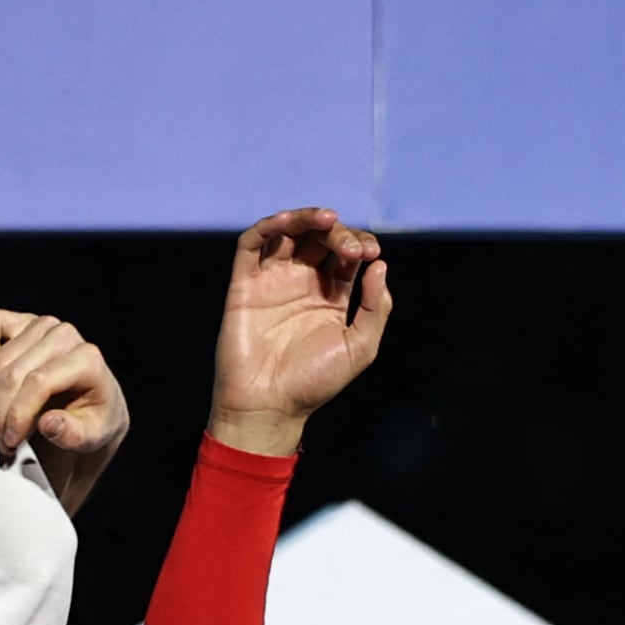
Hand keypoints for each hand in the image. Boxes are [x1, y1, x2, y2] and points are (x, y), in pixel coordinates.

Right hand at [0, 308, 130, 516]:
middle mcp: (64, 335)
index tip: (10, 442)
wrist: (90, 406)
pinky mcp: (21, 320)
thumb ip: (74, 435)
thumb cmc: (92, 420)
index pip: (39, 383)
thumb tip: (48, 423)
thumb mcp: (92, 437)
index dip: (18, 415)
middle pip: (13, 374)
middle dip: (0, 413)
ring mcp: (41, 325)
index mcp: (88, 358)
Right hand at [209, 209, 392, 452]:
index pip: (346, 254)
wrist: (270, 405)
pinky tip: (286, 221)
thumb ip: (376, 307)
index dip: (360, 245)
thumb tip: (380, 265)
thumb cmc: (314, 382)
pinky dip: (267, 226)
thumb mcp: (360, 346)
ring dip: (306, 219)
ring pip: (286, 233)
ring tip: (328, 219)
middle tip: (352, 248)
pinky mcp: (244, 284)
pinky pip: (251, 245)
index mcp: (330, 295)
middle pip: (319, 238)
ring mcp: (272, 281)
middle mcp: (301, 282)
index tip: (372, 253)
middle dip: (339, 234)